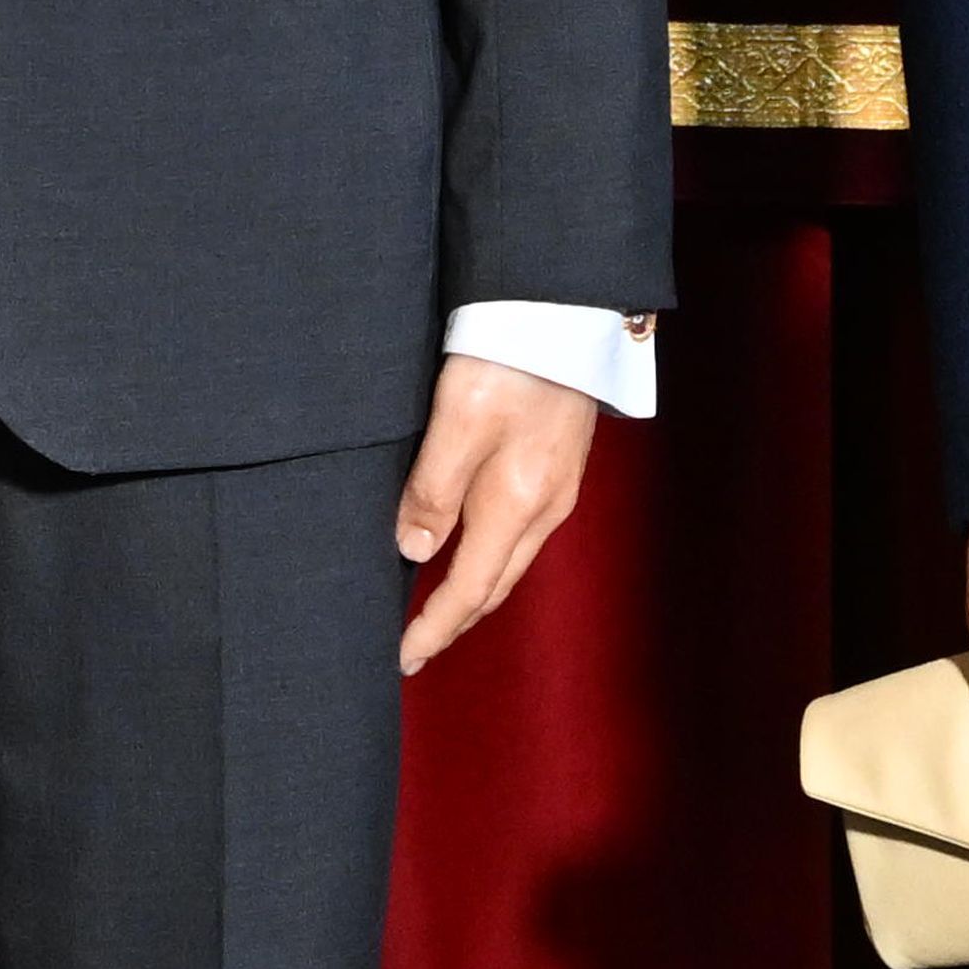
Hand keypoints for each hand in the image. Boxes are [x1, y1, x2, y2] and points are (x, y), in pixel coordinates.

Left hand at [395, 358, 606, 675]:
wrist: (565, 311)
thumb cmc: (508, 359)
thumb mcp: (456, 422)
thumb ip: (431, 491)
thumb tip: (413, 551)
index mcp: (516, 505)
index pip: (469, 591)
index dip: (434, 628)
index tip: (403, 657)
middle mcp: (545, 508)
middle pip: (495, 585)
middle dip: (455, 621)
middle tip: (416, 645)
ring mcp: (557, 489)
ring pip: (510, 560)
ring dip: (473, 590)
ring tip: (437, 607)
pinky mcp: (558, 467)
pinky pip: (520, 532)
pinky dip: (490, 556)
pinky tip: (469, 547)